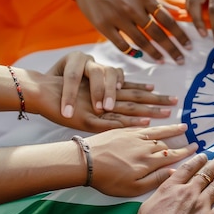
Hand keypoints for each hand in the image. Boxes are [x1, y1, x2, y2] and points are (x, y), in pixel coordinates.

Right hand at [27, 65, 177, 131]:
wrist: (38, 92)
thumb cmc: (59, 95)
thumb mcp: (82, 92)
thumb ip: (99, 94)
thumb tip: (114, 98)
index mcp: (103, 88)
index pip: (130, 89)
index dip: (147, 92)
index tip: (164, 93)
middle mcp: (104, 94)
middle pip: (134, 96)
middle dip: (155, 100)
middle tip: (175, 102)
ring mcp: (98, 106)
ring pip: (127, 108)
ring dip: (147, 112)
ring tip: (165, 114)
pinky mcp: (90, 119)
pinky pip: (112, 121)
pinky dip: (128, 123)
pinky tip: (143, 125)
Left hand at [46, 52, 124, 117]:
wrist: (61, 81)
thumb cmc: (55, 87)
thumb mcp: (49, 87)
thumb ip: (48, 91)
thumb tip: (38, 101)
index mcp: (72, 60)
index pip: (72, 76)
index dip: (70, 96)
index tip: (67, 115)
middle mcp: (88, 60)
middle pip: (96, 71)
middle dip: (97, 92)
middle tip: (98, 110)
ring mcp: (101, 64)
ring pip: (110, 72)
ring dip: (111, 91)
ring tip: (109, 107)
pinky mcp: (111, 71)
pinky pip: (119, 73)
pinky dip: (120, 82)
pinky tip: (120, 94)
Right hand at [75, 0, 190, 61]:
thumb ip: (158, 2)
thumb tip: (179, 12)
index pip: (167, 20)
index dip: (180, 35)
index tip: (188, 46)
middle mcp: (133, 8)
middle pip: (158, 33)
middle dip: (172, 49)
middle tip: (181, 60)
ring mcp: (118, 18)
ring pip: (141, 41)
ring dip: (155, 53)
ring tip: (164, 61)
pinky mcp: (104, 26)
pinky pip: (121, 44)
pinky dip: (132, 52)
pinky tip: (141, 56)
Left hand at [84, 124, 197, 196]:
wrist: (85, 161)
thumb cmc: (108, 179)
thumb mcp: (133, 188)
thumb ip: (156, 180)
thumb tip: (174, 172)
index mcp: (149, 161)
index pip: (172, 155)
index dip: (185, 152)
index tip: (195, 149)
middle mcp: (145, 146)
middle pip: (167, 143)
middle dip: (180, 141)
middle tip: (192, 138)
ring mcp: (134, 136)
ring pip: (157, 131)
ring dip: (171, 129)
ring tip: (182, 126)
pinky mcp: (123, 130)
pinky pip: (143, 126)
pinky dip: (153, 124)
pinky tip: (156, 123)